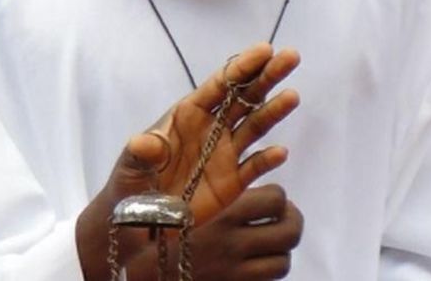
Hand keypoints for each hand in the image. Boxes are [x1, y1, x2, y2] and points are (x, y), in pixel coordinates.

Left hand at [77, 43, 300, 278]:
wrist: (139, 219)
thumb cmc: (130, 183)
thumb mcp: (130, 166)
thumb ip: (140, 153)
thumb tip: (144, 142)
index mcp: (186, 116)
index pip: (217, 86)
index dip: (240, 67)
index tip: (264, 49)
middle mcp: (210, 129)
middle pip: (243, 98)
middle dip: (266, 77)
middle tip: (290, 56)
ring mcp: (224, 154)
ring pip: (254, 126)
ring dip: (273, 110)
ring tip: (291, 95)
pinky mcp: (233, 181)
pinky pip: (255, 166)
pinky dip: (268, 159)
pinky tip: (280, 151)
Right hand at [123, 185, 302, 280]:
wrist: (139, 276)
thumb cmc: (143, 235)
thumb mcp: (162, 204)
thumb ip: (197, 189)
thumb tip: (209, 160)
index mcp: (221, 217)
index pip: (274, 200)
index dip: (277, 196)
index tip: (268, 195)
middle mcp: (234, 245)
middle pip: (289, 231)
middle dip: (291, 221)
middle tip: (282, 217)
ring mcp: (237, 272)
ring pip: (283, 260)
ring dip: (280, 249)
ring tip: (269, 241)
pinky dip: (267, 269)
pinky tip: (254, 262)